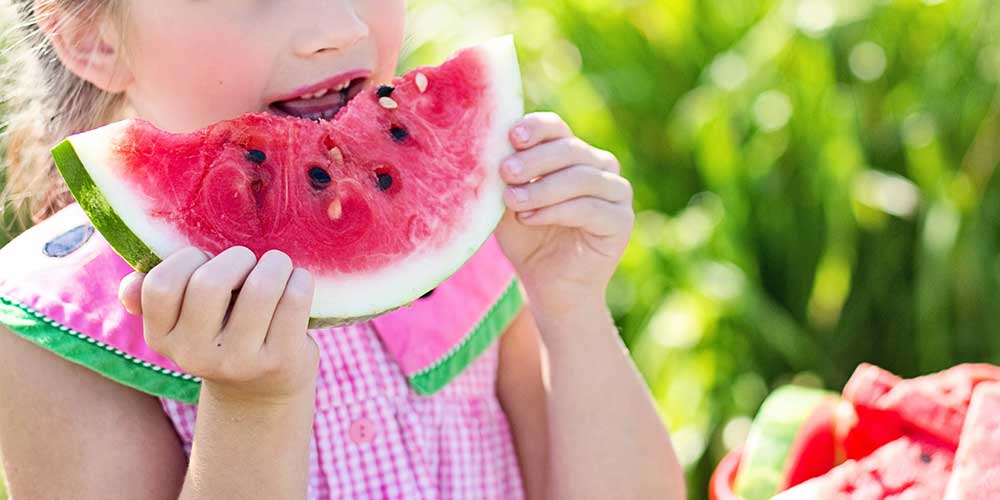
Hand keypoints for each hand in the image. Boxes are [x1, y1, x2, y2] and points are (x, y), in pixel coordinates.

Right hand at [118, 247, 318, 404]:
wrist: (262, 391)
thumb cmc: (222, 334)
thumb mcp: (184, 322)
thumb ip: (154, 297)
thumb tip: (129, 287)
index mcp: (162, 338)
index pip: (161, 285)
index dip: (187, 259)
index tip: (206, 261)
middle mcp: (195, 355)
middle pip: (210, 283)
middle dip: (237, 258)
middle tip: (249, 263)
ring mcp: (240, 361)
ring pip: (261, 288)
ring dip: (275, 264)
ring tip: (277, 267)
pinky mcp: (280, 360)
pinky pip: (294, 300)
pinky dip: (300, 280)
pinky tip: (297, 283)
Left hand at [495, 112, 633, 312]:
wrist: (548, 285)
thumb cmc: (527, 239)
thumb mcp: (508, 203)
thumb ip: (505, 177)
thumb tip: (489, 147)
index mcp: (572, 153)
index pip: (556, 128)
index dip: (536, 128)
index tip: (511, 136)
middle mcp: (599, 166)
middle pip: (570, 149)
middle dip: (534, 160)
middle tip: (505, 172)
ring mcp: (616, 192)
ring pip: (581, 177)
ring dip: (542, 189)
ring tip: (513, 201)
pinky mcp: (622, 220)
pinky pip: (590, 208)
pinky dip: (556, 211)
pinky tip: (529, 218)